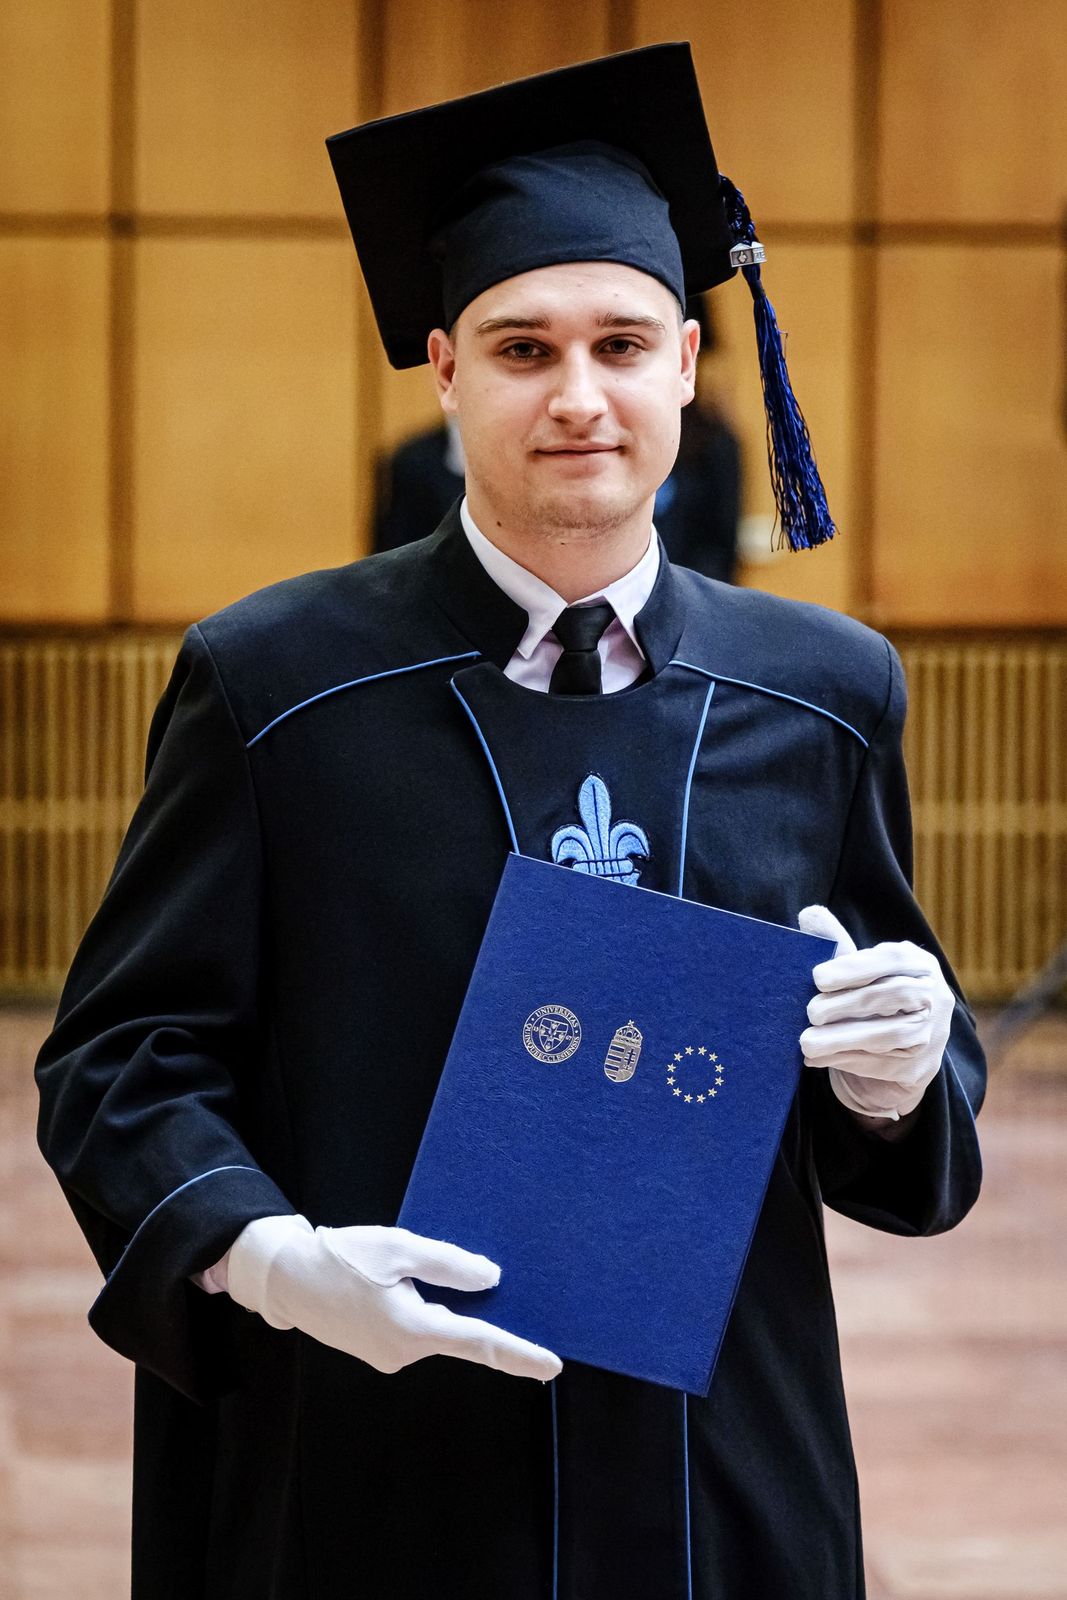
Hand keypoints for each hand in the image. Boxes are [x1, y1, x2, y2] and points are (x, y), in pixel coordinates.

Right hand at [227, 1214, 561, 1380]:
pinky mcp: (378, 1348)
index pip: (479, 1343)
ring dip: (440, 1301)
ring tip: (412, 1263)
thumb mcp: (398, 1248)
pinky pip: (415, 1327)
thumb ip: (448, 1265)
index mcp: (413, 1329)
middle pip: (458, 1330)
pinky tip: (403, 1280)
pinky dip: (421, 1306)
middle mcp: (404, 1352)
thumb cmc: (340, 1257)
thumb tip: (492, 1279)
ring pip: (434, 1325)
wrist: (285, 1276)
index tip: (552, 1365)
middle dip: (476, 1308)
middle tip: (488, 1276)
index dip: (519, 1354)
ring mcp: (389, 1355)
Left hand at [797, 906, 954, 1120]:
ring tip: (806, 1042)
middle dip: (848, 1004)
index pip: (893, 959)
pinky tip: (815, 1059)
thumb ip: (838, 945)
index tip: (818, 977)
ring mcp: (932, 1034)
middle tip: (810, 1012)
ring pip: (889, 1035)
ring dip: (843, 1038)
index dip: (855, 967)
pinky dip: (845, 1060)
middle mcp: (934, 996)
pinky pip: (882, 1064)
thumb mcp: (859, 972)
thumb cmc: (872, 1000)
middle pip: (894, 996)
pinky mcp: (919, 1066)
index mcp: (919, 964)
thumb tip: (809, 913)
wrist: (893, 1054)